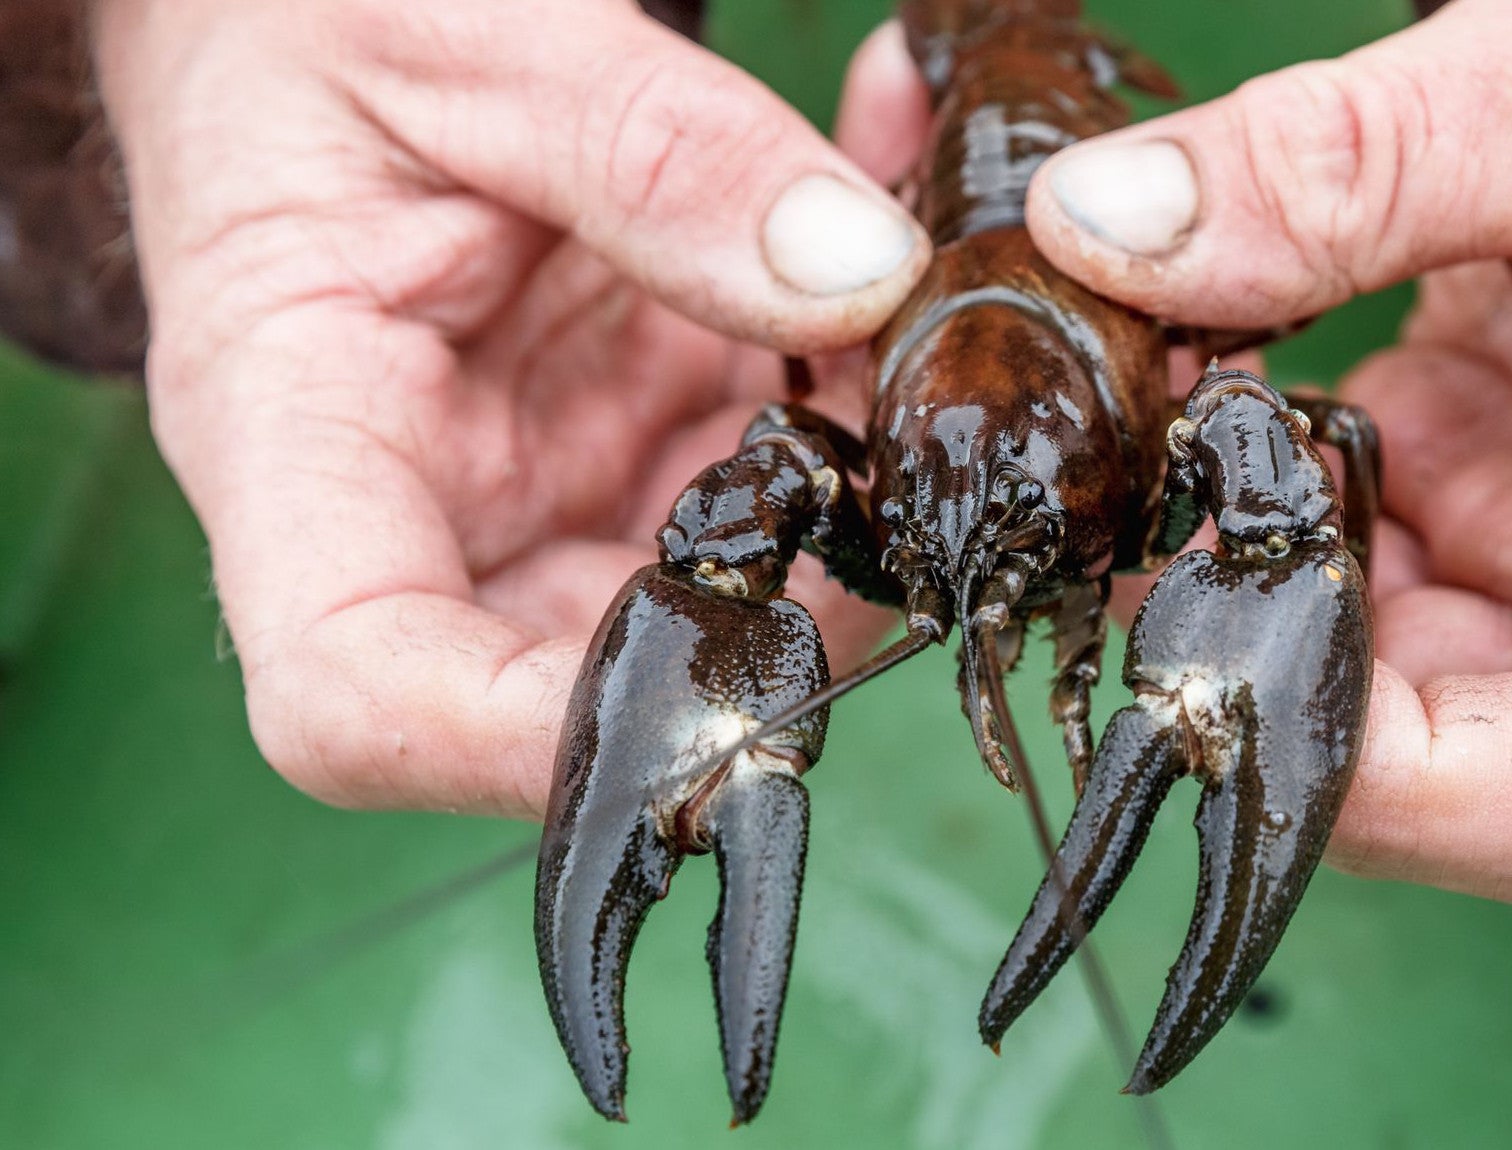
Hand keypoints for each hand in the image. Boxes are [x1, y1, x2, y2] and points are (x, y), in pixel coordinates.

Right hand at [92, 0, 931, 816]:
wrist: (292, 11)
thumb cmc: (305, 20)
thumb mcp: (473, 39)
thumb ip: (660, 152)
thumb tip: (863, 278)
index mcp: (293, 437)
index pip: (363, 695)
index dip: (530, 746)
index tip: (718, 693)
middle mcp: (418, 506)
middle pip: (584, 677)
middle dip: (773, 612)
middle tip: (904, 470)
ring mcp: (533, 487)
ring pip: (713, 588)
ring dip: (849, 499)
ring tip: (907, 322)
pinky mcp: (622, 441)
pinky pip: (760, 476)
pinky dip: (847, 399)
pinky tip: (893, 267)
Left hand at [1019, 0, 1511, 916]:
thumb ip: (1347, 166)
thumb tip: (1108, 238)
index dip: (1408, 799)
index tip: (1228, 678)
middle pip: (1473, 772)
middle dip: (1284, 685)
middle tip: (1150, 544)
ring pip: (1390, 679)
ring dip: (1255, 592)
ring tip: (1171, 447)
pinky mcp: (1509, 490)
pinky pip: (1362, 561)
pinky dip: (1266, 507)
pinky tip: (1215, 408)